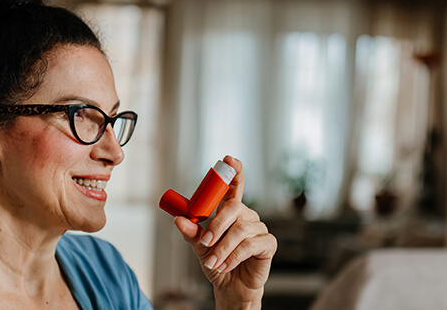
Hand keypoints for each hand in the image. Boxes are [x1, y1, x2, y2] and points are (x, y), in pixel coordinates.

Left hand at [173, 156, 277, 308]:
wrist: (230, 286)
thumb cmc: (217, 261)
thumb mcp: (200, 246)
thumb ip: (192, 232)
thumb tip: (178, 220)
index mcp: (231, 211)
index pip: (234, 186)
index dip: (233, 171)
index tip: (229, 160)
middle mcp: (247, 215)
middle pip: (234, 208)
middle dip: (217, 225)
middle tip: (205, 242)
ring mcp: (259, 228)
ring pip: (240, 230)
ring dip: (222, 248)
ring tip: (214, 262)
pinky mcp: (268, 244)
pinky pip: (250, 245)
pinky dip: (234, 256)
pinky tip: (226, 265)